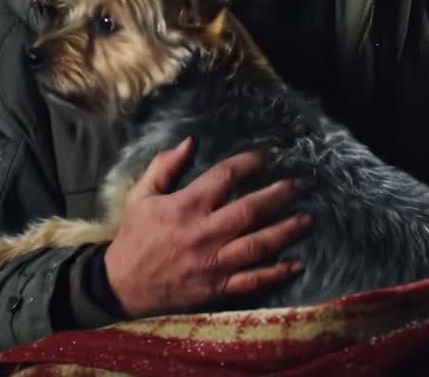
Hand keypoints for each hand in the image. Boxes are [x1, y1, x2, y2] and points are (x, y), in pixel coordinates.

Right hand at [103, 137, 310, 317]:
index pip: (225, 177)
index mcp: (186, 206)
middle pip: (250, 210)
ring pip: (258, 245)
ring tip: (308, 219)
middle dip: (279, 195)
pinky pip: (253, 281)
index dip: (249, 163)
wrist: (121, 285)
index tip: (267, 156)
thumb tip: (189, 141)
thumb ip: (164, 166)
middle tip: (301, 185)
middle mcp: (204, 233)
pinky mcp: (217, 288)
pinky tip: (297, 264)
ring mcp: (213, 263)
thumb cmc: (134, 236)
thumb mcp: (141, 195)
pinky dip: (276, 273)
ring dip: (286, 231)